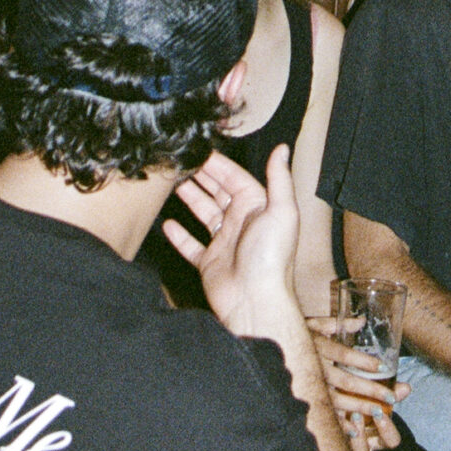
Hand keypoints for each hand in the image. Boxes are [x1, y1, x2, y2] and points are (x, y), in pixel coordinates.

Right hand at [165, 145, 299, 335]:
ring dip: (191, 199)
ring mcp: (224, 242)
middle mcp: (241, 222)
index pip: (235, 178)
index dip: (218, 164)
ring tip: (173, 183)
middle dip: (202, 177)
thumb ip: (279, 178)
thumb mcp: (281, 211)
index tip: (200, 150)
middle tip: (182, 162)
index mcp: (257, 207)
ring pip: (204, 214)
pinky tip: (168, 224)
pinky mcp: (209, 263)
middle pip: (218, 193)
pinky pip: (192, 245)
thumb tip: (282, 148)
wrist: (255, 301)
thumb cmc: (271, 257)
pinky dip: (180, 236)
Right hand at [305, 320, 408, 450]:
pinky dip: (339, 423)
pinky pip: (325, 413)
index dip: (363, 361)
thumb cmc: (297, 336)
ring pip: (338, 400)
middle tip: (391, 397)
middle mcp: (316, 368)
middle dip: (370, 390)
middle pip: (346, 381)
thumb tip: (361, 321)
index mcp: (319, 346)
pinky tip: (355, 430)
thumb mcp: (315, 324)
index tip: (382, 367)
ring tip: (379, 412)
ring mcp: (312, 386)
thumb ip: (338, 323)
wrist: (272, 349)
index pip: (344, 355)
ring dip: (360, 407)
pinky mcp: (308, 400)